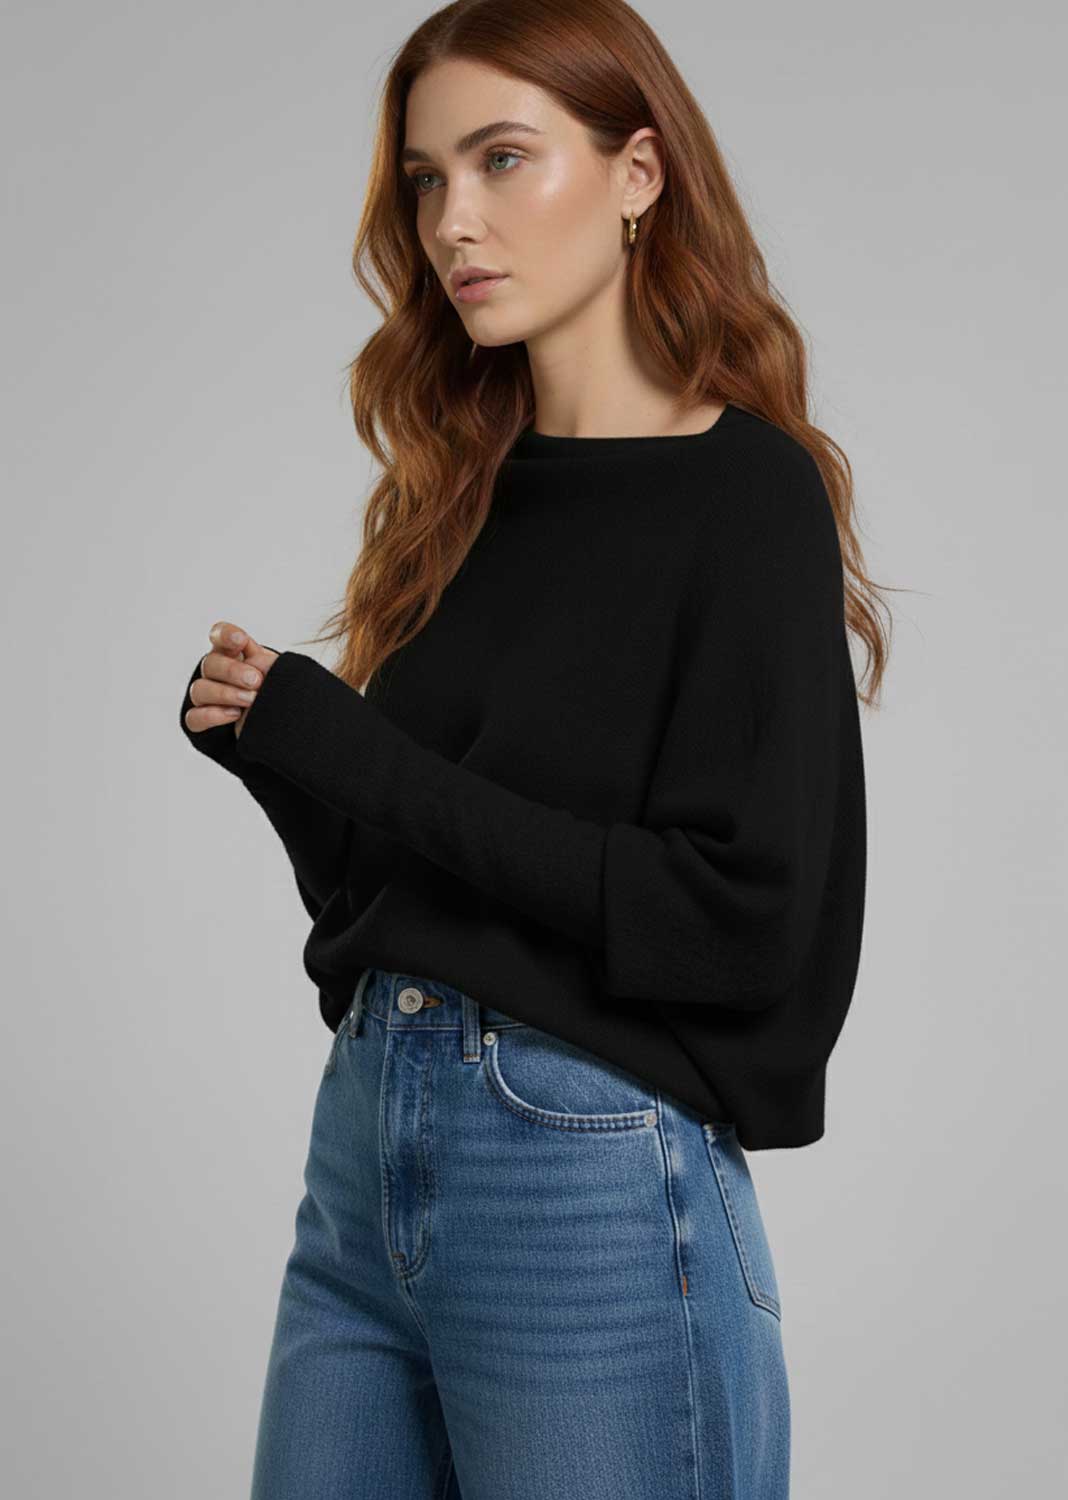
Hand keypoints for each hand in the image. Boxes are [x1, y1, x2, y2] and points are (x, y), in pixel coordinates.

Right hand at [184, 622, 278, 739]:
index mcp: (231, 653)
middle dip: (232, 671)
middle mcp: (214, 672)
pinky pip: (194, 717)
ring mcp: (205, 695)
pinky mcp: (200, 719)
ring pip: (200, 689)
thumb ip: (268, 664)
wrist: (270, 718)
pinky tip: (235, 714)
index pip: (219, 635)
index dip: (225, 634)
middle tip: (256, 680)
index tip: (241, 640)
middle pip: (210, 664)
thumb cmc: (271, 688)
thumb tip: (260, 666)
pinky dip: (212, 715)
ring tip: (251, 700)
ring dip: (225, 694)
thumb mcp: (275, 671)